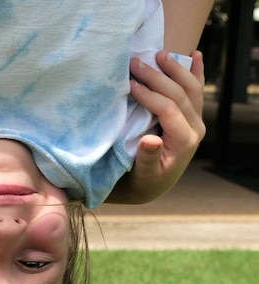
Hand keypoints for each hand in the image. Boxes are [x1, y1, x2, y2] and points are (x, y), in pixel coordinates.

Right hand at [111, 50, 205, 203]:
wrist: (152, 185)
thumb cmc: (142, 180)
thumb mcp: (143, 175)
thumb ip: (148, 158)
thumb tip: (150, 140)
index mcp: (184, 142)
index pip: (169, 109)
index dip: (150, 94)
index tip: (129, 83)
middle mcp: (195, 128)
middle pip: (180, 94)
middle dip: (157, 76)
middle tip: (135, 63)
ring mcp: (196, 121)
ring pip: (192, 88)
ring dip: (176, 68)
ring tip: (158, 54)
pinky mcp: (192, 116)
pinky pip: (197, 90)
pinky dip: (197, 71)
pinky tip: (195, 55)